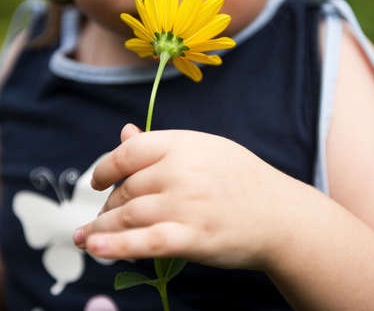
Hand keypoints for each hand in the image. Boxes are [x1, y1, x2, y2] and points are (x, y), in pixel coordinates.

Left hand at [74, 124, 297, 269]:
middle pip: (127, 189)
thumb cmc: (240, 177)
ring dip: (102, 228)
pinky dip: (116, 246)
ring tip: (86, 237)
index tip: (98, 182)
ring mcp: (186, 205)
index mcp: (182, 144)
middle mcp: (180, 171)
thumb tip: (124, 132)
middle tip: (103, 216)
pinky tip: (95, 248)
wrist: (280, 213)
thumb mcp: (203, 149)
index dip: (105, 168)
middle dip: (109, 206)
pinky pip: (145, 242)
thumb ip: (161, 144)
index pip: (129, 152)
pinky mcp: (193, 237)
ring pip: (129, 216)